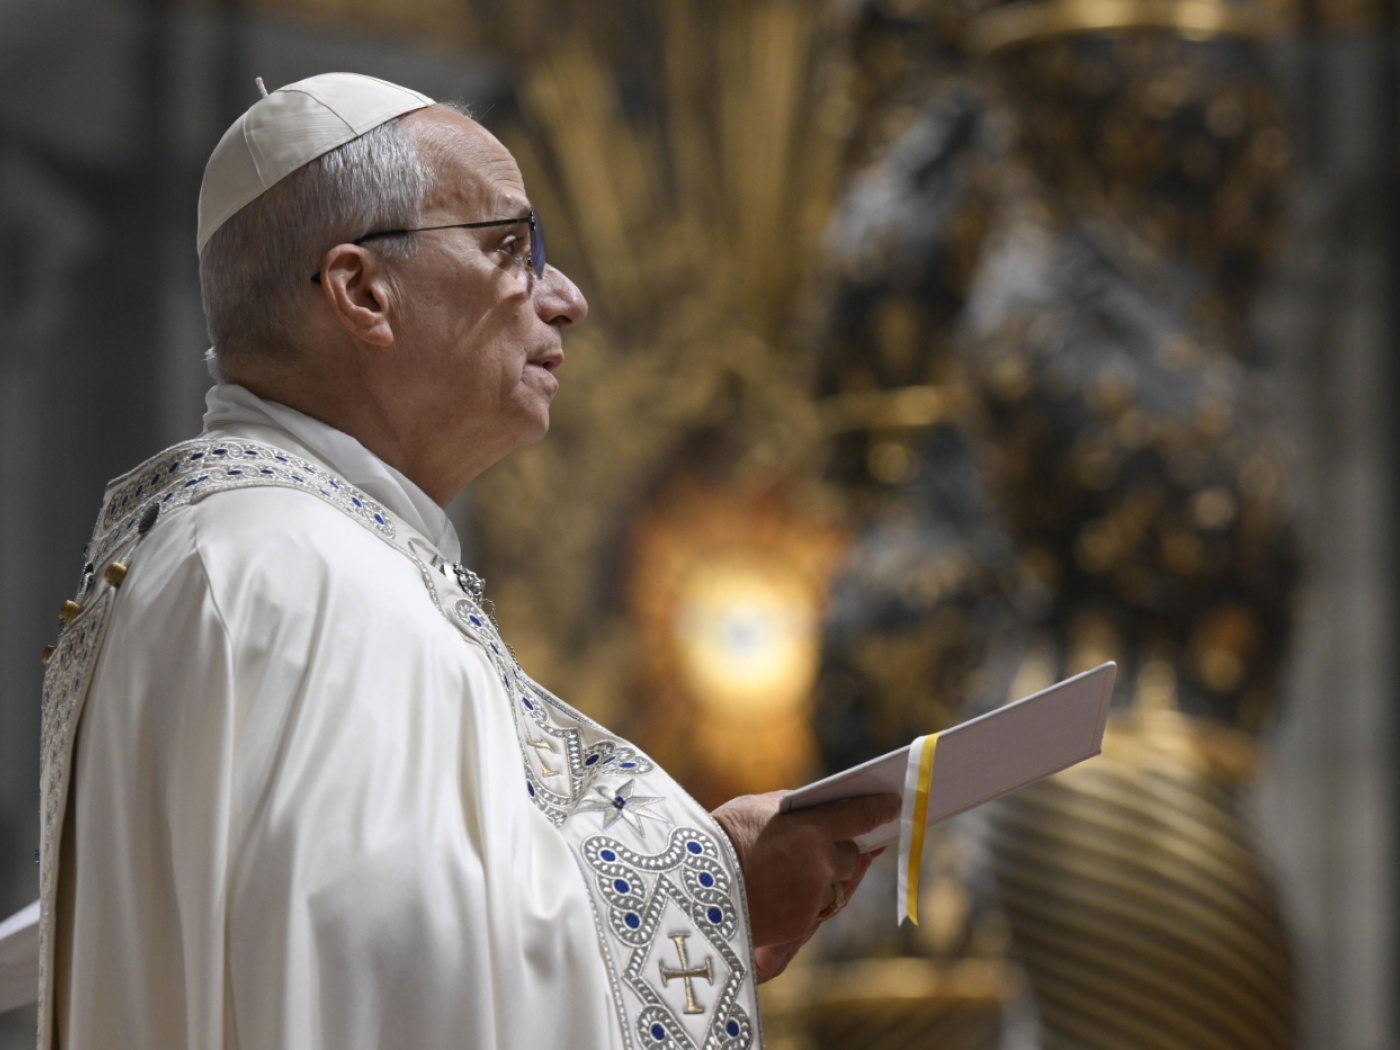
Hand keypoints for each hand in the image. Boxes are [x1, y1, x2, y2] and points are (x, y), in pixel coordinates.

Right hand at [712, 791, 899, 979]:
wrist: (690, 890)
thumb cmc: (717, 840)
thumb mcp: (753, 810)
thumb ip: (787, 812)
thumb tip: (806, 812)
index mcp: (812, 830)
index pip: (859, 816)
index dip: (879, 809)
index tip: (892, 805)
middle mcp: (820, 866)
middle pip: (851, 857)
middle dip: (848, 850)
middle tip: (853, 841)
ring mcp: (811, 900)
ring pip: (834, 888)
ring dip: (828, 878)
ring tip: (824, 867)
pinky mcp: (796, 927)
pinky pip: (812, 910)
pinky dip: (804, 900)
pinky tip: (794, 892)